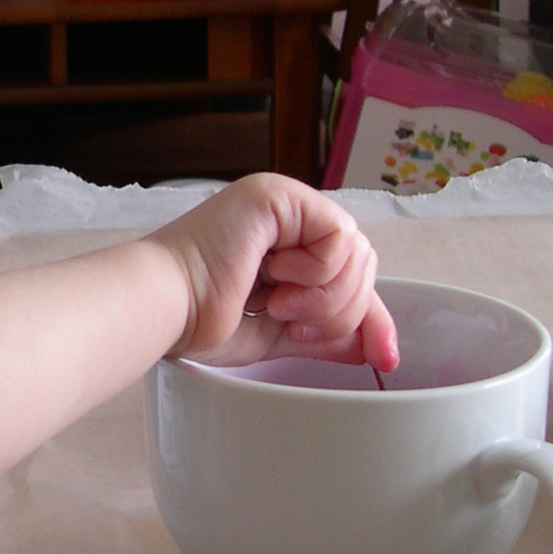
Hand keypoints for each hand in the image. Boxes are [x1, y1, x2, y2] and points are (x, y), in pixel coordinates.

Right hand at [147, 173, 397, 369]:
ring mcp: (284, 201)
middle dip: (340, 310)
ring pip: (357, 252)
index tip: (383, 357)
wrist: (168, 308)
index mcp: (288, 242)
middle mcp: (290, 216)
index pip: (353, 275)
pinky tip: (276, 278)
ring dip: (324, 295)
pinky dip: (315, 271)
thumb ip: (327, 333)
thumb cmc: (201, 317)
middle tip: (294, 322)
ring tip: (279, 304)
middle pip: (364, 263)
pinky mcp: (279, 196)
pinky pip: (338, 236)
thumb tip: (372, 348)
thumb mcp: (282, 333)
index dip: (374, 318)